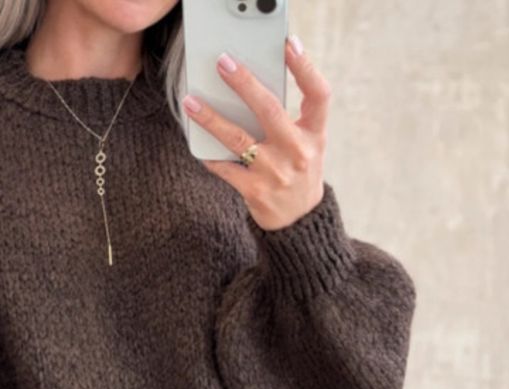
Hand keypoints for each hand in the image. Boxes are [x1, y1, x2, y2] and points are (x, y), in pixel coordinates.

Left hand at [182, 35, 329, 231]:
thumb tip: (248, 91)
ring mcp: (276, 173)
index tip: (288, 45)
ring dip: (211, 119)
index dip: (305, 68)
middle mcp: (298, 152)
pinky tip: (198, 146)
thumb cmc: (298, 173)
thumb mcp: (307, 145)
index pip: (318, 94)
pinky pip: (225, 168)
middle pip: (270, 109)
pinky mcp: (255, 191)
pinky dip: (210, 156)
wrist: (299, 222)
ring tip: (191, 102)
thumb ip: (289, 121)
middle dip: (244, 84)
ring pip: (238, 139)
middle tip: (223, 64)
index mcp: (315, 134)